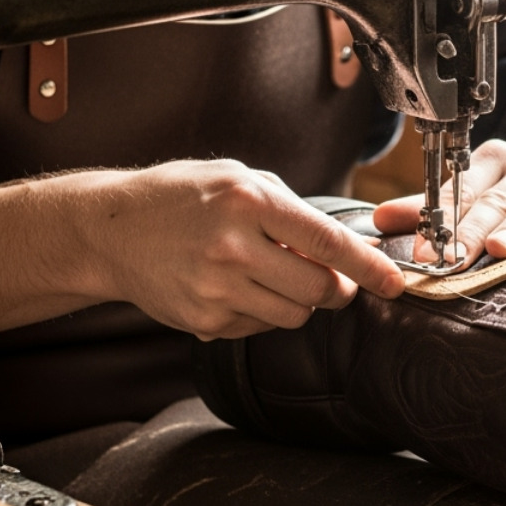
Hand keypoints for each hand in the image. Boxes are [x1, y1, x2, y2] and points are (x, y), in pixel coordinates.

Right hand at [0, 159, 403, 342]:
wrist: (111, 230)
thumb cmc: (182, 196)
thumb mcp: (239, 179)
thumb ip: (291, 209)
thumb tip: (344, 245)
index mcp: (248, 202)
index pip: (326, 242)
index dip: (368, 267)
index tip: (394, 283)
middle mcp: (232, 246)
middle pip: (318, 288)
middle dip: (335, 288)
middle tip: (330, 278)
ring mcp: (216, 289)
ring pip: (294, 314)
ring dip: (298, 301)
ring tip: (270, 275)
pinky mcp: (204, 321)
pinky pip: (260, 327)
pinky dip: (262, 312)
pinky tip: (236, 287)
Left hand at [372, 135, 505, 266]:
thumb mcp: (478, 191)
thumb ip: (430, 208)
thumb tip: (378, 221)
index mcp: (493, 162)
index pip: (462, 190)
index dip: (440, 220)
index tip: (420, 250)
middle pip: (496, 202)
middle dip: (471, 232)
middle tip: (450, 260)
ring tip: (500, 249)